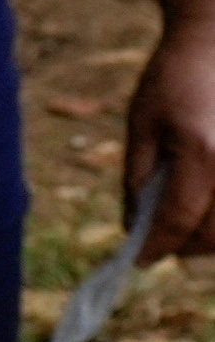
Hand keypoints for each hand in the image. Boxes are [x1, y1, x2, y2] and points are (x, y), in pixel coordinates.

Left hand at [130, 19, 214, 265]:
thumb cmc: (173, 80)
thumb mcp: (142, 123)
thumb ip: (138, 177)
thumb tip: (134, 225)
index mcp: (201, 153)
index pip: (178, 219)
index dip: (156, 245)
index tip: (136, 260)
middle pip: (213, 235)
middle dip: (182, 247)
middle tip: (157, 245)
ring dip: (208, 239)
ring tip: (180, 230)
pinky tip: (203, 211)